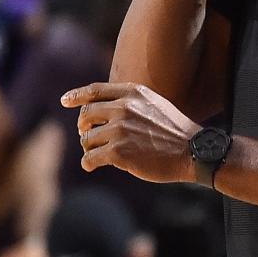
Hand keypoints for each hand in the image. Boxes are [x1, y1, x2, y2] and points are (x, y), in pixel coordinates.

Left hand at [60, 82, 200, 183]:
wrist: (192, 151)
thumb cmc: (174, 131)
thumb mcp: (154, 104)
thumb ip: (131, 102)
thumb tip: (102, 109)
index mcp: (132, 93)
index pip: (95, 90)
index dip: (77, 95)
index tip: (65, 101)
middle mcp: (123, 107)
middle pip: (86, 115)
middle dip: (84, 127)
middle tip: (88, 137)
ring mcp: (120, 129)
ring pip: (86, 139)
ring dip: (89, 148)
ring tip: (99, 155)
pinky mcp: (118, 152)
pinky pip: (90, 158)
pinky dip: (88, 163)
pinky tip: (92, 166)